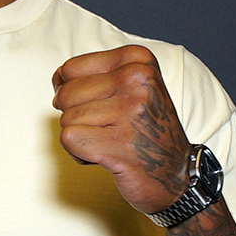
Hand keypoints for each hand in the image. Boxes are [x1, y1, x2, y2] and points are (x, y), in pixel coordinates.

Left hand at [52, 45, 191, 214]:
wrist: (178, 175)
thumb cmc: (144, 128)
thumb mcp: (130, 86)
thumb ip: (92, 75)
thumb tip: (57, 79)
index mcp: (138, 60)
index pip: (70, 69)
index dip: (74, 93)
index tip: (103, 107)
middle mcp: (137, 80)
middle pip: (65, 94)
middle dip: (77, 117)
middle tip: (110, 129)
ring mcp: (130, 112)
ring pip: (66, 118)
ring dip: (82, 137)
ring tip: (112, 142)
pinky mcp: (120, 144)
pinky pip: (69, 139)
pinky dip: (79, 153)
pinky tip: (106, 156)